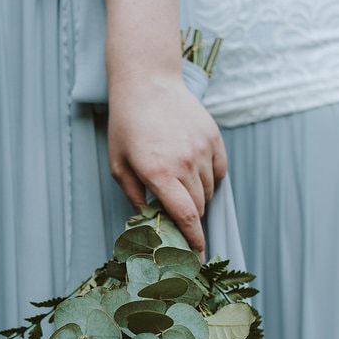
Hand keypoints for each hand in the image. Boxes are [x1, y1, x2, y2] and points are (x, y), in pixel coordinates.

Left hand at [107, 75, 227, 253]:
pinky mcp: (213, 138)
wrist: (147, 82)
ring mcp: (202, 149)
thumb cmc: (127, 124)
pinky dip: (210, 180)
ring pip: (209, 191)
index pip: (185, 217)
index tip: (196, 257)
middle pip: (199, 207)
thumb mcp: (119, 164)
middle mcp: (184, 162)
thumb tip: (148, 221)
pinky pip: (219, 172)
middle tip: (181, 222)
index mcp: (159, 173)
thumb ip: (134, 197)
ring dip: (199, 199)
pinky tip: (194, 172)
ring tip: (181, 187)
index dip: (193, 241)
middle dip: (192, 221)